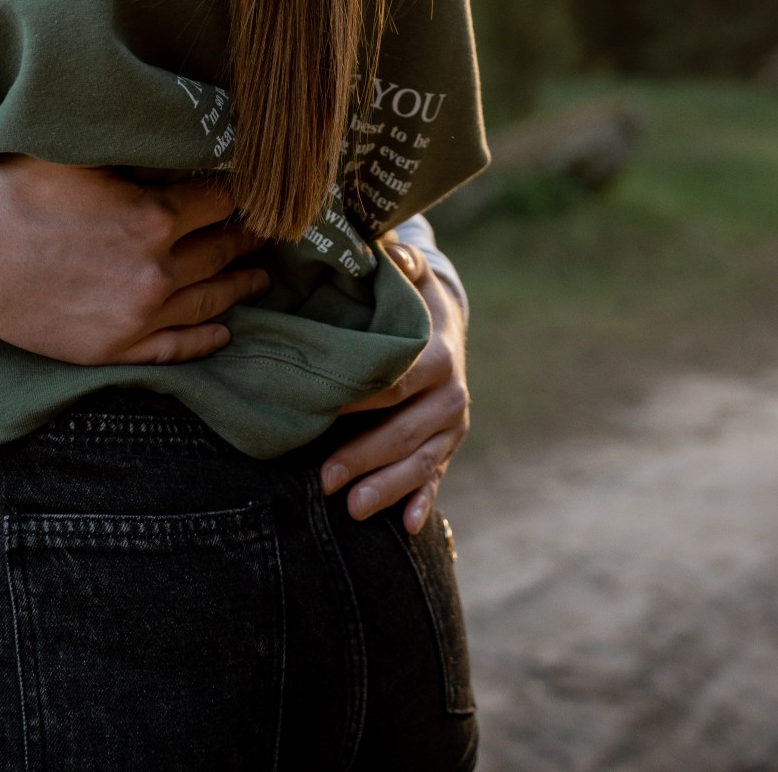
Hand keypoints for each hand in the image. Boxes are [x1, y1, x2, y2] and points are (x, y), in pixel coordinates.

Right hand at [0, 155, 268, 364]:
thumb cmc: (17, 191)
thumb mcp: (84, 156)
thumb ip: (139, 156)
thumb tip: (182, 145)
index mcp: (153, 216)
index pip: (222, 200)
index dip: (241, 190)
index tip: (255, 187)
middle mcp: (156, 270)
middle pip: (222, 250)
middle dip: (247, 237)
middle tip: (268, 230)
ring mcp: (136, 316)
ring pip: (208, 300)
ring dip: (240, 285)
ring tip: (260, 276)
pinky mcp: (112, 348)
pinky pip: (174, 348)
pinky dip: (205, 339)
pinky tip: (224, 331)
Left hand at [321, 241, 468, 533]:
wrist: (448, 327)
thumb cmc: (413, 302)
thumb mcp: (411, 277)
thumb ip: (399, 264)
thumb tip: (389, 250)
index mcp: (440, 356)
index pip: (398, 382)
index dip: (362, 398)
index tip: (325, 409)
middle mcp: (452, 395)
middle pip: (405, 432)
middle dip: (365, 457)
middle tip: (324, 480)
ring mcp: (453, 426)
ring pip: (421, 463)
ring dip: (388, 488)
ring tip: (353, 509)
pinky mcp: (449, 447)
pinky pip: (437, 478)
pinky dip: (424, 502)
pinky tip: (410, 527)